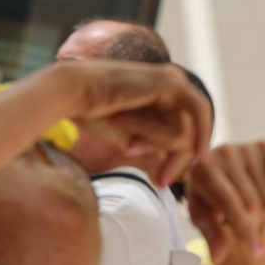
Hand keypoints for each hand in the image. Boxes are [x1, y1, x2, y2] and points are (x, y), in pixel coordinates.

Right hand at [53, 60, 214, 188]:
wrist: (72, 93)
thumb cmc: (93, 112)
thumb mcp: (128, 137)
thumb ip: (151, 150)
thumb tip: (165, 175)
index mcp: (165, 95)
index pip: (186, 132)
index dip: (178, 160)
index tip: (161, 182)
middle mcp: (173, 85)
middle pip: (191, 134)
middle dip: (177, 161)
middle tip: (160, 182)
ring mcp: (173, 81)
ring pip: (185, 131)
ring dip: (154, 144)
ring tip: (128, 142)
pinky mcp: (169, 83)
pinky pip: (183, 123)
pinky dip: (177, 139)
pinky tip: (189, 154)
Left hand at [185, 142, 264, 262]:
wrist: (214, 167)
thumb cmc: (206, 197)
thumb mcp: (201, 216)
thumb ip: (210, 235)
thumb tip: (218, 259)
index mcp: (203, 169)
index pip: (229, 202)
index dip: (244, 227)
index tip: (257, 252)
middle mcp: (225, 152)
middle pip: (251, 202)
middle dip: (256, 229)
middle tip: (259, 249)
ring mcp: (247, 148)